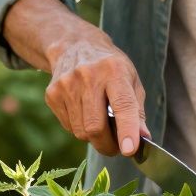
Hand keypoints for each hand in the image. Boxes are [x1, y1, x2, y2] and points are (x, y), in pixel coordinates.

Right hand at [44, 28, 148, 155]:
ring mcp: (66, 85)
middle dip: (108, 145)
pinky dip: (80, 129)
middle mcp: (88, 76)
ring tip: (101, 123)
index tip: (129, 150)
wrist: (75, 46)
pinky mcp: (52, 94)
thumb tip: (143, 140)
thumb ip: (137, 112)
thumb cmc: (110, 68)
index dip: (126, 130)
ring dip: (94, 138)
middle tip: (116, 148)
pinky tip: (85, 113)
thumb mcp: (131, 81)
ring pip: (81, 132)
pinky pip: (69, 127)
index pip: (122, 105)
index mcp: (114, 70)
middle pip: (95, 127)